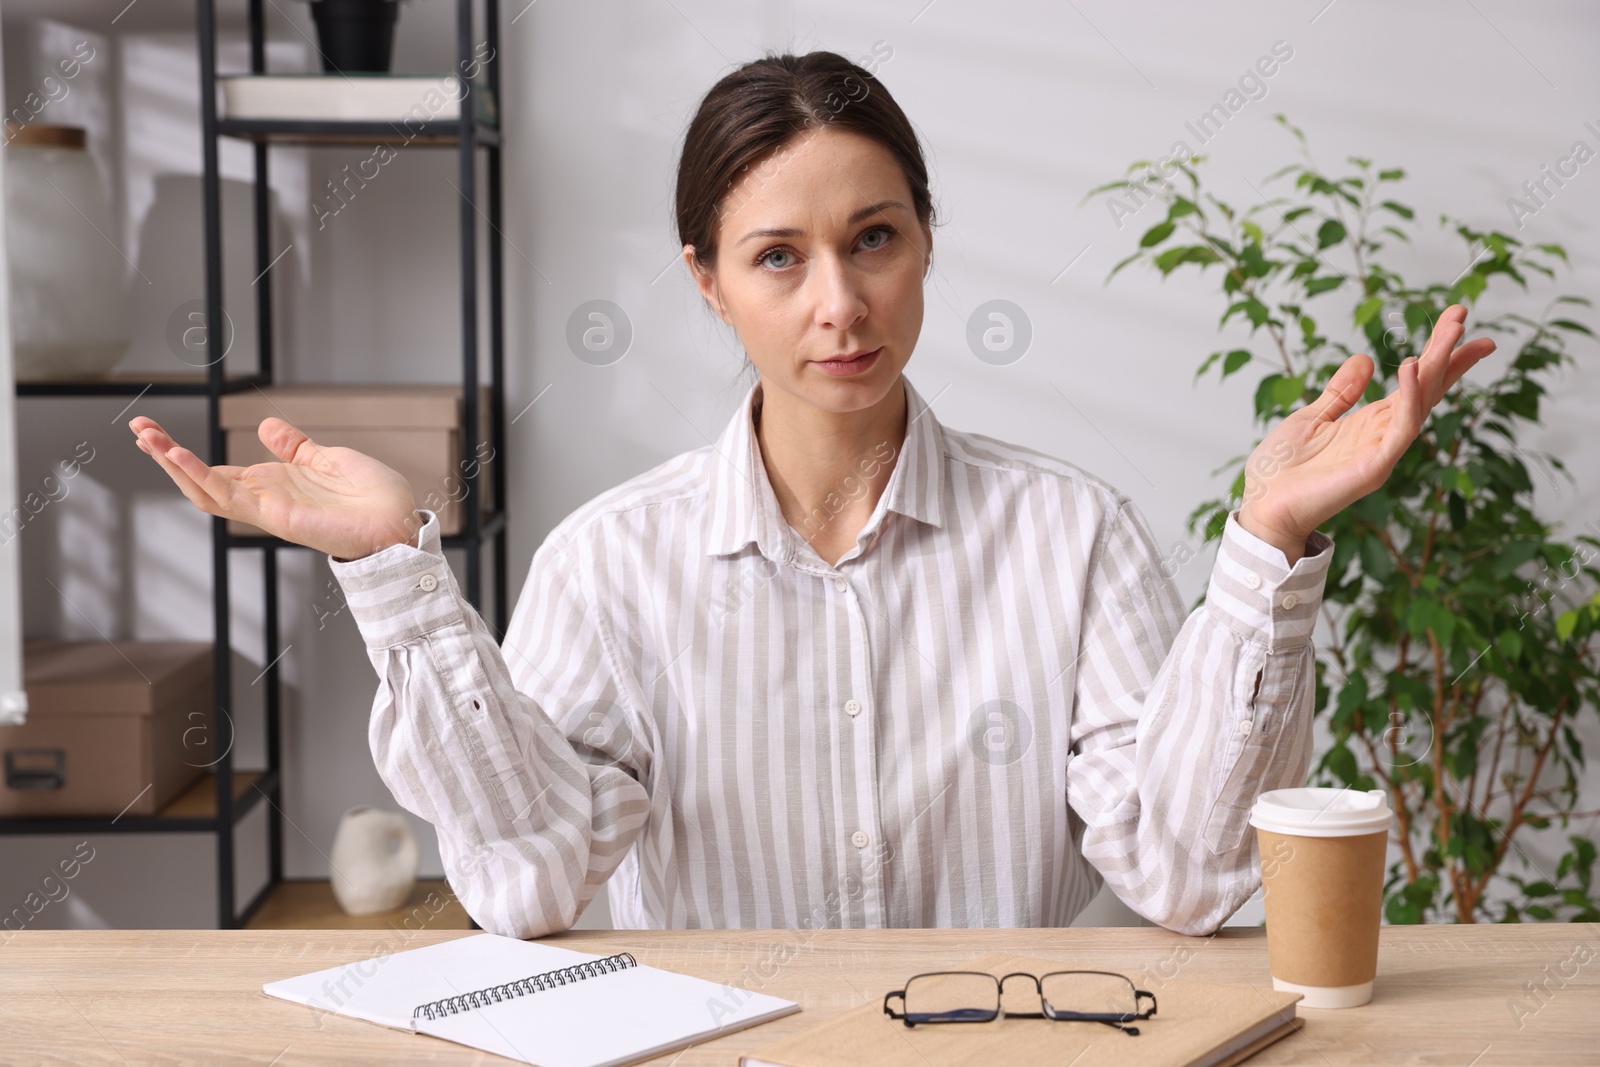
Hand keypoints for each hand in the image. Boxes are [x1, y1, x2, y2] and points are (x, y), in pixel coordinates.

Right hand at [128, 415, 422, 561]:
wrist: (398, 518)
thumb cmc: (373, 495)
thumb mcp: (327, 458)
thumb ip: (294, 446)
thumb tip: (265, 426)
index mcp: (274, 485)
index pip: (217, 471)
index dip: (184, 454)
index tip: (154, 431)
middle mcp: (264, 499)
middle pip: (200, 480)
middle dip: (166, 456)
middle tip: (136, 428)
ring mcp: (266, 509)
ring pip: (205, 490)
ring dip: (173, 464)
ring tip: (146, 438)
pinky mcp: (274, 516)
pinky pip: (230, 498)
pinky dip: (201, 477)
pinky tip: (179, 456)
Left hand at [1236, 304, 1496, 564]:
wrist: (1262, 508)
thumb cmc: (1281, 471)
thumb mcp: (1311, 418)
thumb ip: (1340, 393)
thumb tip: (1364, 359)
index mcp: (1370, 422)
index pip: (1414, 383)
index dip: (1437, 354)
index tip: (1458, 321)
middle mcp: (1383, 434)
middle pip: (1426, 388)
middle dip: (1447, 352)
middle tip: (1462, 313)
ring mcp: (1382, 451)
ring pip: (1419, 402)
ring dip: (1436, 365)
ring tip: (1452, 330)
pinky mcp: (1373, 467)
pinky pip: (1400, 428)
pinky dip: (1410, 398)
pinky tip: (1411, 367)